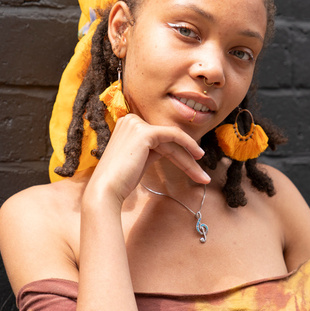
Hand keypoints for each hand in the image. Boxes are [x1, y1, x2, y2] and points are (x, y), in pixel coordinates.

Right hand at [86, 114, 209, 205]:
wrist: (106, 190)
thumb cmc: (121, 181)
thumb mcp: (140, 160)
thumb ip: (153, 150)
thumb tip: (171, 148)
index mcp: (128, 125)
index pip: (160, 138)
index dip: (179, 152)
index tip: (193, 166)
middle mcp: (130, 120)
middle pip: (167, 139)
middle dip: (187, 158)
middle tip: (202, 176)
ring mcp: (136, 124)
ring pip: (172, 140)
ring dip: (190, 160)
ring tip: (203, 177)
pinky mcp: (144, 131)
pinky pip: (173, 135)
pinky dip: (188, 145)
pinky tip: (198, 157)